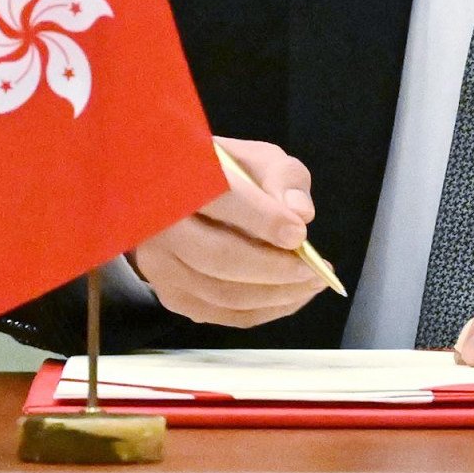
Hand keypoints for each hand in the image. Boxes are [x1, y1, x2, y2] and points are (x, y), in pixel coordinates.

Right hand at [129, 138, 325, 329]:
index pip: (220, 199)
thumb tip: (300, 214)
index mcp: (179, 178)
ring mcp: (161, 267)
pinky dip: (264, 311)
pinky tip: (291, 297)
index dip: (262, 220)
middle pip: (219, 256)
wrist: (173, 198)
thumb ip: (281, 176)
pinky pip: (223, 314)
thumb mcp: (255, 158)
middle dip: (274, 268)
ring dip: (276, 295)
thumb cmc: (221, 174)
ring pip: (223, 293)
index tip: (299, 234)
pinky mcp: (172, 296)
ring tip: (312, 284)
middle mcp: (159, 226)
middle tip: (314, 270)